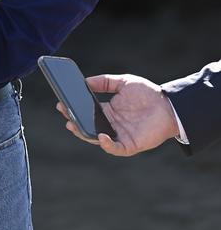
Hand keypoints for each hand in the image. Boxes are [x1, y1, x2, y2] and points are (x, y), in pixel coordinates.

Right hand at [57, 73, 179, 156]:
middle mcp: (112, 124)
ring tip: (73, 124)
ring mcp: (120, 135)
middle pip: (89, 125)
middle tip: (63, 112)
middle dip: (74, 120)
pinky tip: (100, 136)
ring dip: (85, 133)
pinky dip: (107, 144)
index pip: (87, 111)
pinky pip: (115, 148)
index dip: (75, 107)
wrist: (169, 104)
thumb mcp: (122, 82)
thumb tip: (84, 81)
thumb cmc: (147, 92)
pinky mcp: (130, 144)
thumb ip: (104, 82)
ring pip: (97, 138)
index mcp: (109, 110)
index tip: (62, 101)